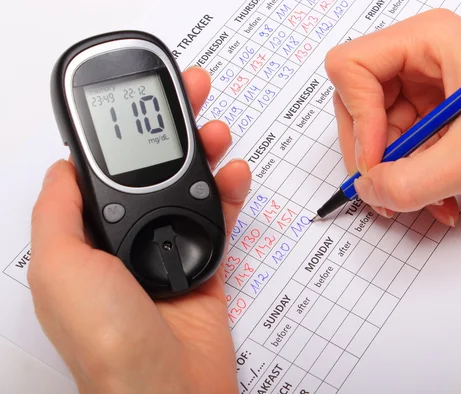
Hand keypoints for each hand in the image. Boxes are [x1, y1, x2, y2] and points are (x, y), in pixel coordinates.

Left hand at [28, 67, 248, 393]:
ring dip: (204, 153)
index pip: (106, 169)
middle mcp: (128, 240)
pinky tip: (234, 173)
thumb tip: (65, 166)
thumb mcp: (61, 266)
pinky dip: (230, 191)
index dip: (123, 131)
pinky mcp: (206, 262)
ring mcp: (169, 249)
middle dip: (172, 129)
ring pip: (190, 187)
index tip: (141, 100)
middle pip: (153, 170)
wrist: (169, 389)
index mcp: (87, 238)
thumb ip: (59, 210)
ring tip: (216, 131)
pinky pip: (220, 217)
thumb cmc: (108, 340)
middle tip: (190, 95)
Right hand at [324, 9, 460, 225]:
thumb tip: (368, 191)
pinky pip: (404, 154)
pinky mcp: (440, 122)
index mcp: (427, 42)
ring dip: (397, 178)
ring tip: (428, 202)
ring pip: (379, 138)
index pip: (351, 68)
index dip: (357, 117)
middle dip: (372, 156)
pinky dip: (414, 183)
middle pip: (358, 106)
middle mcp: (423, 62)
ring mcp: (429, 93)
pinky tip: (441, 202)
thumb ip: (410, 180)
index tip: (378, 160)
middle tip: (388, 191)